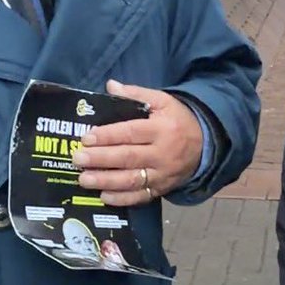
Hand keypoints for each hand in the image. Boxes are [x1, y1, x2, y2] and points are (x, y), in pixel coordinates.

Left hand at [72, 80, 203, 205]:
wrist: (206, 143)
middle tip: (78, 159)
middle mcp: (162, 153)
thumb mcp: (163, 101)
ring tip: (84, 179)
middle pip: (128, 158)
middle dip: (101, 159)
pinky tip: (103, 195)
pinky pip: (141, 197)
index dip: (108, 136)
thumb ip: (136, 94)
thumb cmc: (178, 119)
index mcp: (161, 129)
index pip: (131, 133)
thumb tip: (110, 86)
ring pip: (132, 180)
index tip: (86, 138)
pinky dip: (122, 199)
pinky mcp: (162, 188)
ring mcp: (163, 174)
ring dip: (106, 181)